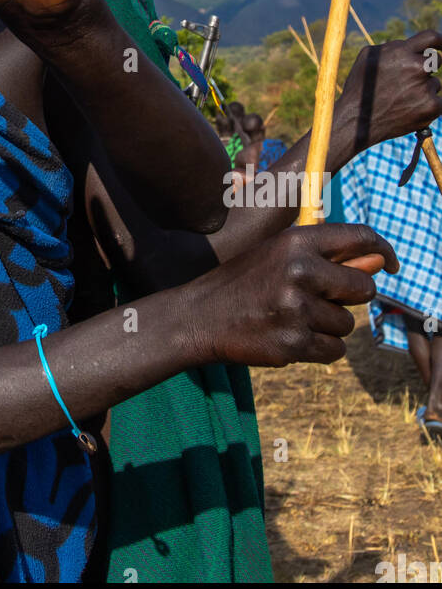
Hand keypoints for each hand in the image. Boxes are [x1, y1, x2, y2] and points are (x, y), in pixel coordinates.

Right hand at [186, 223, 398, 368]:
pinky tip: (292, 337)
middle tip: (320, 298)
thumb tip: (378, 264)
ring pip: (347, 324)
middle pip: (363, 288)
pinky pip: (335, 350)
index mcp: (296, 242)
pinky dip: (321, 348)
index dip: (383, 250)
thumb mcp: (279, 256)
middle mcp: (299, 271)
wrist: (201, 316)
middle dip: (350, 297)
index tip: (389, 265)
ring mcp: (296, 309)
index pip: (360, 237)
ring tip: (293, 317)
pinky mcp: (294, 343)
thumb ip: (329, 258)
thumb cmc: (245, 281)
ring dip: (330, 326)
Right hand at [334, 29, 441, 155]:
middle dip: (427, 67)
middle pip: (436, 60)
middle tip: (411, 79)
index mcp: (401, 52)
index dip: (440, 40)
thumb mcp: (367, 58)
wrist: (358, 121)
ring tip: (400, 99)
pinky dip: (427, 105)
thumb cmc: (360, 88)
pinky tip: (409, 109)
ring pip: (434, 83)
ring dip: (423, 89)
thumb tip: (409, 46)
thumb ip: (392, 48)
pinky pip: (438, 101)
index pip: (431, 37)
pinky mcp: (432, 107)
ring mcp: (426, 88)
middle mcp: (416, 68)